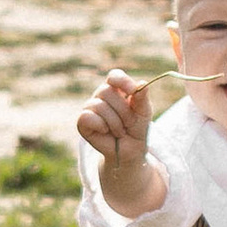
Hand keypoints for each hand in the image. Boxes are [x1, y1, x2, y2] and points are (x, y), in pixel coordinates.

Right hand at [76, 70, 164, 216]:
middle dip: (123, 111)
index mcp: (116, 89)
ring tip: (119, 131)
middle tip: (128, 124)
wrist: (130, 150)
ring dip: (114, 122)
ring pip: (98, 106)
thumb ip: (142, 99)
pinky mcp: (82, 122)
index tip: (132, 91)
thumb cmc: (137, 128)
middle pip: (106, 91)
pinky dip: (100, 125)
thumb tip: (142, 83)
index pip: (114, 76)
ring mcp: (90, 108)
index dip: (121, 82)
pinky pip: (87, 117)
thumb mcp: (144, 113)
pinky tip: (105, 132)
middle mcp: (101, 96)